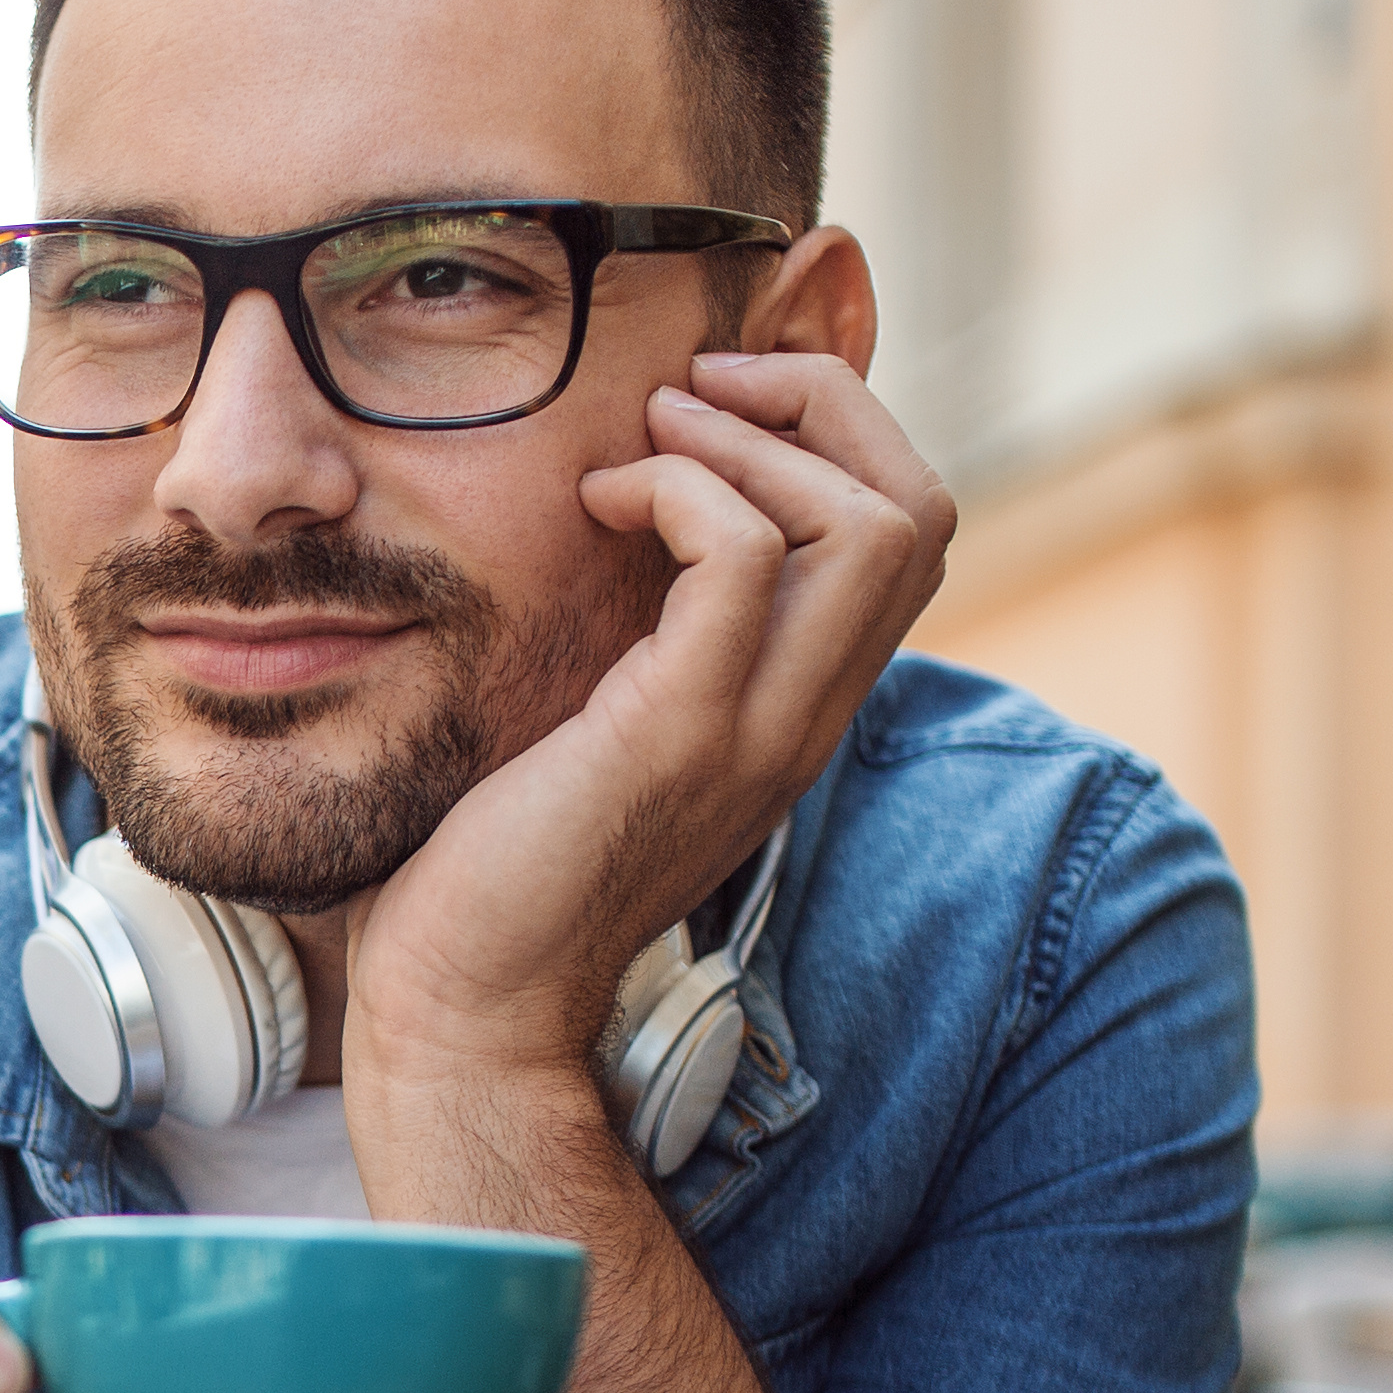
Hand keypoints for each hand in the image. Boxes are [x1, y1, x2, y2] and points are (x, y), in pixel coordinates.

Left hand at [344, 348, 952, 1095]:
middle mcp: (807, 713)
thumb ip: (651, 639)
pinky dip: (677, 489)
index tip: (717, 409)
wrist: (470, 1002)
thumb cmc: (503, 863)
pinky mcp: (681, 735)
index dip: (840, 433)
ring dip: (757, 436)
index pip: (910, 534)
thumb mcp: (605, 723)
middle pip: (922, 509)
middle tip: (698, 390)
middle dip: (823, 402)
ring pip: (873, 524)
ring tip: (652, 438)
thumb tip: (622, 514)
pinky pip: (739, 556)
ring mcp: (759, 726)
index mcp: (799, 703)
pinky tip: (597, 505)